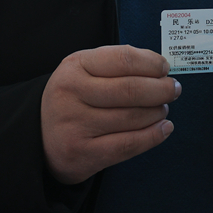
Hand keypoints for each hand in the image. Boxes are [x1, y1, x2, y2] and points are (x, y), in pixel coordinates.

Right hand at [41, 45, 180, 184]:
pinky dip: (154, 136)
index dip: (152, 63)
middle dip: (161, 89)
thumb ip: (119, 64)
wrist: (39, 137)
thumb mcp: (85, 70)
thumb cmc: (75, 98)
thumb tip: (160, 67)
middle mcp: (71, 93)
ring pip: (133, 117)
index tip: (165, 69)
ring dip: (158, 112)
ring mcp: (75, 125)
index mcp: (74, 66)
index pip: (123, 59)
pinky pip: (129, 144)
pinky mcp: (82, 153)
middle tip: (173, 90)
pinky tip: (164, 128)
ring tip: (162, 109)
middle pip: (131, 89)